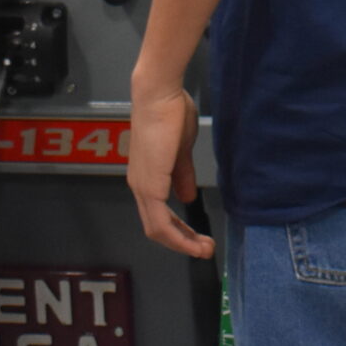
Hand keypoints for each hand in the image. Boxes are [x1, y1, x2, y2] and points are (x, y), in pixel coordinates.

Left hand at [127, 84, 212, 258]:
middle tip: (206, 249)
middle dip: (183, 242)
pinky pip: (160, 221)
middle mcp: (139, 186)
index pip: (159, 215)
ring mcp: (142, 187)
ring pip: (157, 229)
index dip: (179, 231)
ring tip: (204, 248)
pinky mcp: (150, 185)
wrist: (160, 96)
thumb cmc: (170, 114)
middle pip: (157, 228)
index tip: (200, 237)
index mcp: (147, 178)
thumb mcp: (181, 151)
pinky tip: (192, 241)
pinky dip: (176, 236)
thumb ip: (182, 175)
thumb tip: (187, 197)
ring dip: (182, 243)